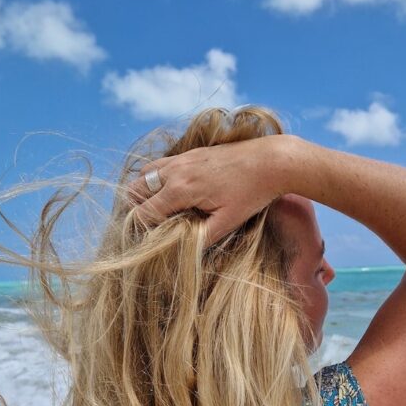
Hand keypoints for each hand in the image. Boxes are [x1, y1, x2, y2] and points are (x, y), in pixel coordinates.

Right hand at [127, 135, 287, 248]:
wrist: (271, 160)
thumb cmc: (252, 192)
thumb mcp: (228, 222)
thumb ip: (202, 238)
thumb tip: (184, 251)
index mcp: (180, 190)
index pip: (144, 213)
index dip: (142, 231)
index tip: (151, 242)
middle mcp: (175, 171)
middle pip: (135, 191)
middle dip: (137, 211)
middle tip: (152, 227)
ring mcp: (182, 159)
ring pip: (145, 175)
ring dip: (145, 193)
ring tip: (160, 211)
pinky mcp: (191, 153)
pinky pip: (161, 165)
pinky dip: (158, 179)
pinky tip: (174, 193)